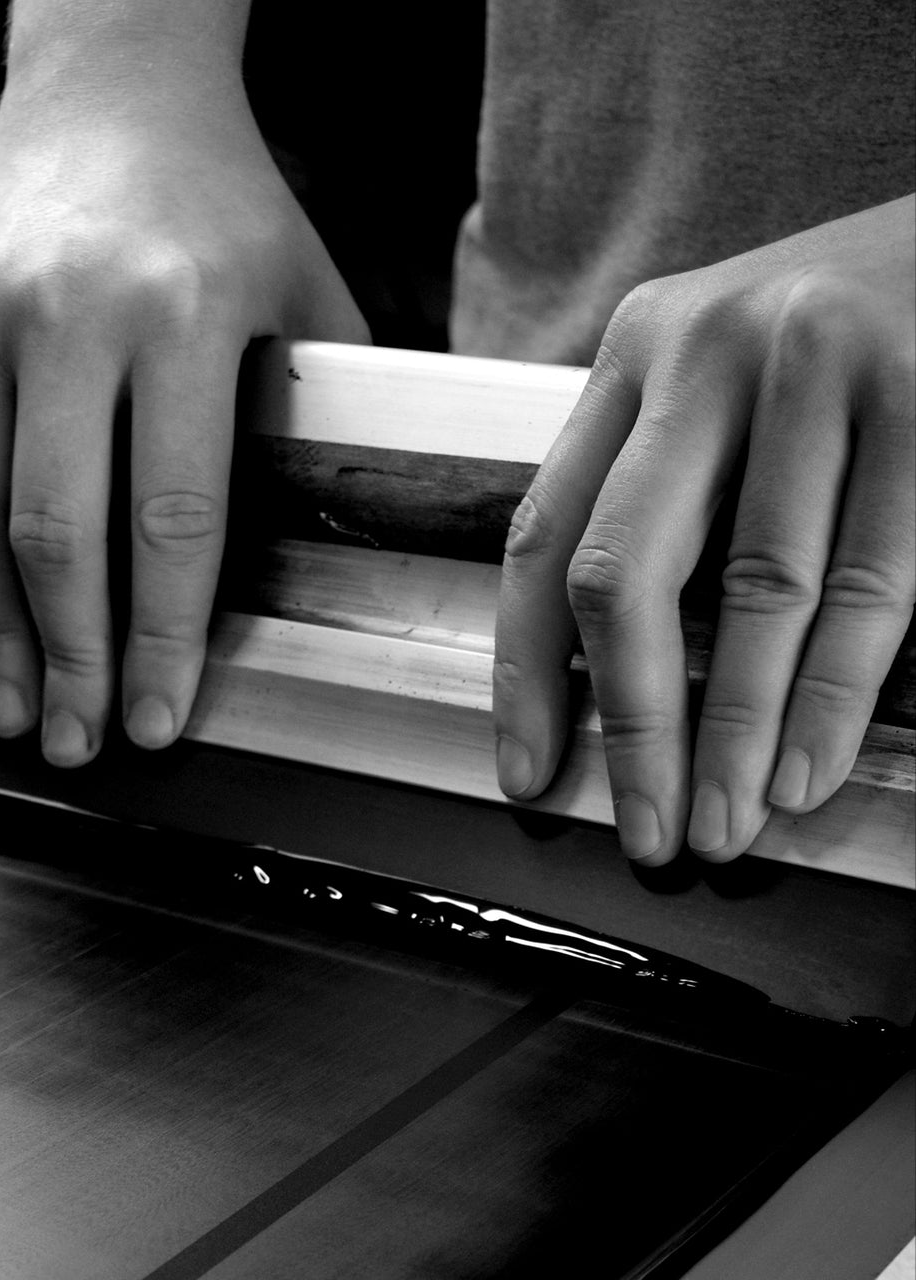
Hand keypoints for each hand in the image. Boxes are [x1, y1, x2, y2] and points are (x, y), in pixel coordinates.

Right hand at [0, 44, 366, 766]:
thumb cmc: (221, 206)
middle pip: (57, 536)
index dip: (161, 641)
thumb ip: (317, 418)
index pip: (171, 519)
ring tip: (16, 715)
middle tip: (76, 746)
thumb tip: (345, 555)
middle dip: (69, 662)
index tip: (157, 726)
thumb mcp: (300, 292)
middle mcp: (65, 313)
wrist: (108, 85)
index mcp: (180, 312)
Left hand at [492, 196, 915, 863]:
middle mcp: (709, 349)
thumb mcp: (729, 379)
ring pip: (756, 590)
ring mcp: (821, 363)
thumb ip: (668, 491)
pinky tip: (810, 764)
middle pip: (627, 572)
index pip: (546, 535)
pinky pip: (873, 576)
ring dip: (740, 731)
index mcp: (640, 351)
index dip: (526, 673)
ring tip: (731, 822)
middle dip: (633, 724)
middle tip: (648, 830)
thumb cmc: (855, 328)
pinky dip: (836, 690)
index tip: (528, 772)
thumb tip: (624, 683)